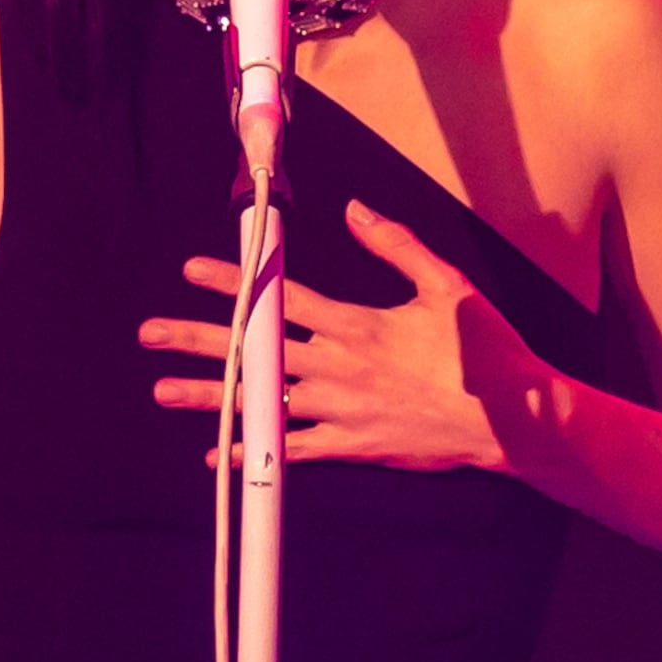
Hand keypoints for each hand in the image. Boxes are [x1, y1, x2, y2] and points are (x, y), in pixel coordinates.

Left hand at [137, 198, 551, 473]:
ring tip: (162, 390)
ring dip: (209, 397)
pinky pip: (291, 451)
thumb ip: (396, 245)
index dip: (234, 281)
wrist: (510, 417)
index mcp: (355, 325)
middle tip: (150, 334)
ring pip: (260, 402)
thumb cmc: (483, 351)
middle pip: (254, 349)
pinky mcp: (352, 445)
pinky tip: (219, 452)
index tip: (193, 271)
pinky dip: (254, 452)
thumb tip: (356, 210)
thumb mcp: (445, 284)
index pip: (281, 297)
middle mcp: (337, 367)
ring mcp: (340, 410)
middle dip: (197, 338)